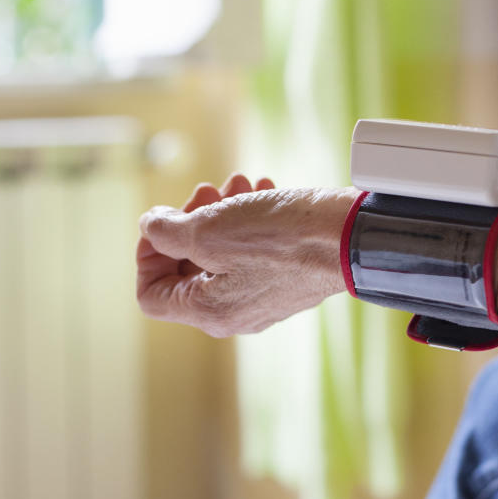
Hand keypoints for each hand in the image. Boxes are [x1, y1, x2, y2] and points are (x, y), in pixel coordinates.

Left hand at [136, 174, 355, 336]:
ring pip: (221, 255)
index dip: (147, 254)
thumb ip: (166, 231)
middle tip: (205, 192)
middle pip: (186, 270)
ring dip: (221, 214)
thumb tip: (152, 227)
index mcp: (208, 312)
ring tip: (239, 184)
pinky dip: (249, 222)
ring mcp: (263, 299)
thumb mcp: (207, 228)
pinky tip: (263, 192)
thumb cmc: (282, 237)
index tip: (164, 221)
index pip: (151, 295)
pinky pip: (252, 254)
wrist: (350, 236)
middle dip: (189, 223)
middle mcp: (234, 315)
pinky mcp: (286, 281)